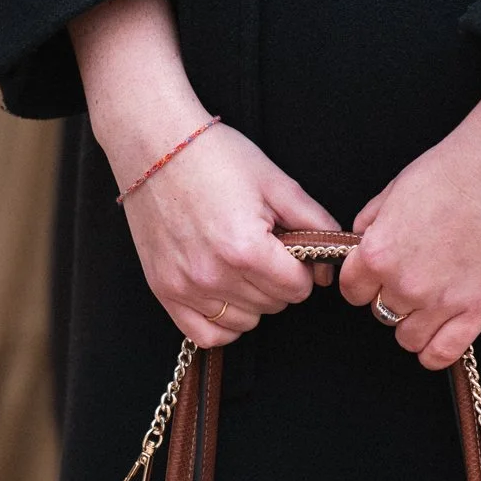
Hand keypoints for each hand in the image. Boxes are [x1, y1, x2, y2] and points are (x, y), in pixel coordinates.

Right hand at [121, 122, 338, 345]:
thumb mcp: (275, 182)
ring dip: (252, 300)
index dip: (301, 268)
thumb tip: (328, 267)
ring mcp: (186, 287)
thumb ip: (315, 224)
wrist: (153, 144)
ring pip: (245, 322)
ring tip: (240, 264)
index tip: (288, 247)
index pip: (298, 289)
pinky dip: (223, 323)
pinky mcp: (165, 292)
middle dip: (277, 280)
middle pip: (274, 306)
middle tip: (262, 247)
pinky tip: (226, 295)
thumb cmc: (214, 157)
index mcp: (245, 249)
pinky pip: (207, 335)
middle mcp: (214, 275)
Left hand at [340, 68, 480, 368]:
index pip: (352, 291)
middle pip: (380, 314)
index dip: (364, 282)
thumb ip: (372, 224)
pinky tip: (440, 335)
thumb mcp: (396, 189)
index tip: (379, 275)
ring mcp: (442, 301)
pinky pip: (442, 354)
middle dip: (392, 298)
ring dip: (414, 324)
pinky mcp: (478, 311)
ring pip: (408, 339)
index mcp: (378, 252)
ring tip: (430, 303)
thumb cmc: (453, 168)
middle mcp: (405, 283)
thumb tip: (360, 244)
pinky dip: (435, 351)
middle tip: (415, 277)